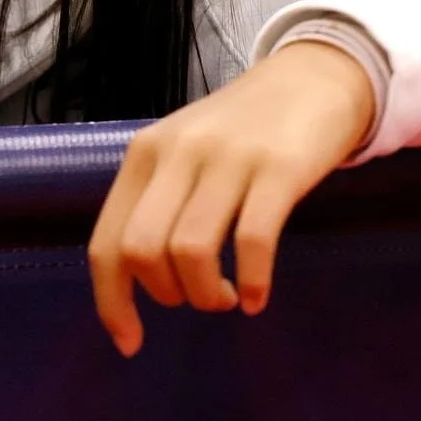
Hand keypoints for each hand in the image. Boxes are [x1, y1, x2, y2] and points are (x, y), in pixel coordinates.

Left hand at [87, 40, 375, 356]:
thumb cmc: (242, 129)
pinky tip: (257, 296)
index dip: (112, 301)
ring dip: (206, 294)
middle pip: (142, 250)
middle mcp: (175, 155)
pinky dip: (252, 281)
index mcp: (143, 157)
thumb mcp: (183, 154)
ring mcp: (226, 160)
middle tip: (197, 300)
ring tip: (226, 298)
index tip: (129, 342)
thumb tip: (136, 276)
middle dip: (165, 295)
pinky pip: (253, 239)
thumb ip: (157, 202)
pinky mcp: (279, 168)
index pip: (107, 242)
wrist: (313, 78)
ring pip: (190, 250)